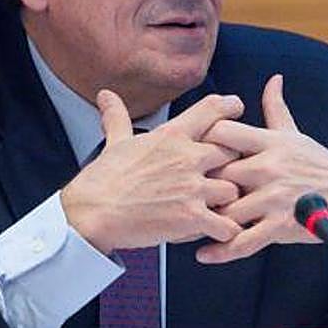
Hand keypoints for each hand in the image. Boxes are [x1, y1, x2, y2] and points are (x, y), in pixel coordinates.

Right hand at [61, 90, 244, 253]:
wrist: (91, 213)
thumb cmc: (102, 180)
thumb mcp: (115, 143)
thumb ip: (118, 117)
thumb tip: (106, 96)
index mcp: (171, 136)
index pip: (212, 109)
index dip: (229, 108)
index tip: (236, 110)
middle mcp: (187, 158)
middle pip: (234, 151)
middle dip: (233, 164)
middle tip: (225, 174)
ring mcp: (191, 188)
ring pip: (234, 191)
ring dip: (229, 202)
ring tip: (219, 209)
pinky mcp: (191, 218)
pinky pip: (226, 225)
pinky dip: (224, 231)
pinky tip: (214, 232)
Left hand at [196, 74, 327, 263]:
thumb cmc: (321, 166)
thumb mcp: (297, 135)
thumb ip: (276, 109)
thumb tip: (272, 79)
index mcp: (271, 142)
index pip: (222, 132)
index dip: (202, 141)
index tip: (190, 152)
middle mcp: (270, 167)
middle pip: (217, 173)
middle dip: (198, 184)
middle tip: (179, 193)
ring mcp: (275, 198)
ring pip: (226, 209)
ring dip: (205, 220)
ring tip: (186, 225)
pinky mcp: (281, 227)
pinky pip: (243, 241)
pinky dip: (221, 250)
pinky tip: (204, 254)